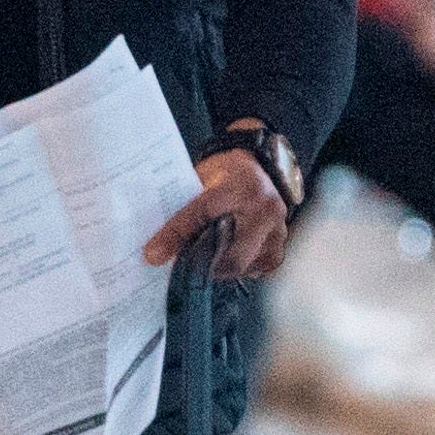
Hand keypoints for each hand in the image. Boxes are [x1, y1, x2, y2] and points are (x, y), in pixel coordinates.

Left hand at [142, 147, 296, 283]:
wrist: (261, 165)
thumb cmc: (227, 172)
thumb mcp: (204, 177)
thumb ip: (187, 205)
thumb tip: (157, 242)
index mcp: (240, 185)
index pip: (201, 214)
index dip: (174, 235)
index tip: (153, 254)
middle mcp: (264, 208)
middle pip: (230, 254)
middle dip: (203, 265)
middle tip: (182, 267)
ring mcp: (277, 227)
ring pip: (244, 265)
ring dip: (221, 268)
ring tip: (204, 261)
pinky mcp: (281, 243)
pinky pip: (259, 267)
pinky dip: (242, 268)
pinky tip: (228, 260)